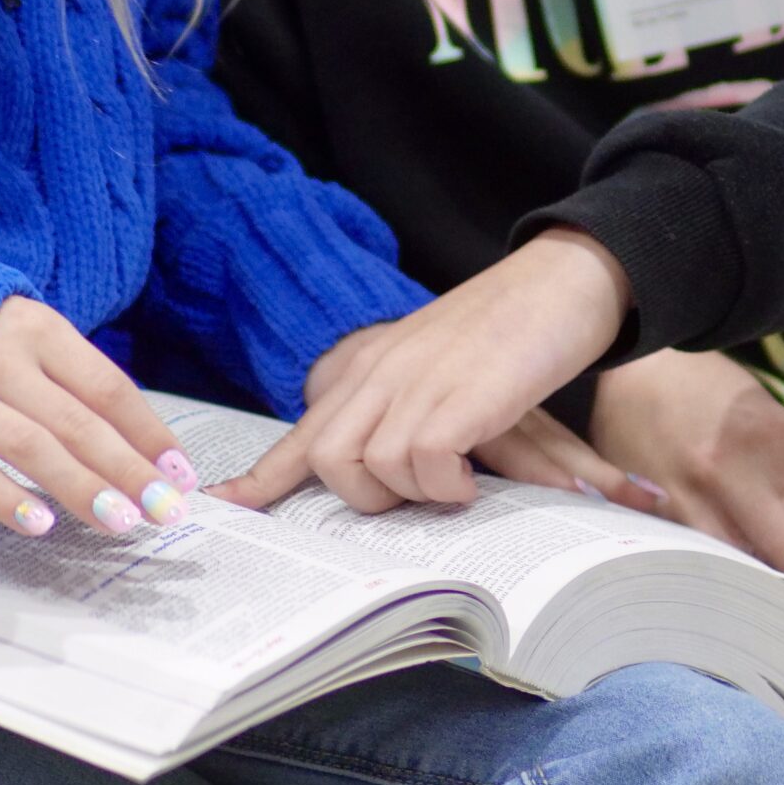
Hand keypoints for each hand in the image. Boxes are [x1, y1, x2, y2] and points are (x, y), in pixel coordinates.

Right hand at [0, 298, 197, 536]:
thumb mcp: (16, 327)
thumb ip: (64, 371)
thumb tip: (129, 432)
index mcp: (35, 328)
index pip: (107, 386)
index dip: (148, 432)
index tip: (180, 471)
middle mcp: (1, 358)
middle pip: (80, 422)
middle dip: (130, 470)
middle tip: (167, 509)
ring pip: (32, 447)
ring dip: (82, 488)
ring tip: (122, 521)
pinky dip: (5, 499)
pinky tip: (41, 524)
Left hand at [209, 229, 652, 512]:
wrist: (559, 280)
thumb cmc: (509, 332)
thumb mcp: (441, 371)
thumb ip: (410, 415)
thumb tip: (402, 471)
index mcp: (371, 369)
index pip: (304, 435)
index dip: (262, 478)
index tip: (225, 504)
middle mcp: (381, 375)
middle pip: (329, 461)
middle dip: (365, 497)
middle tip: (417, 494)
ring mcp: (413, 385)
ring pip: (371, 471)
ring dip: (416, 491)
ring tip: (458, 478)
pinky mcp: (453, 400)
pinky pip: (422, 465)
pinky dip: (447, 484)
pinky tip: (473, 474)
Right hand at [588, 348, 783, 634]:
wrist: (622, 373)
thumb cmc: (704, 387)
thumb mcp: (766, 413)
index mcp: (772, 436)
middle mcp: (734, 474)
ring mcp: (691, 505)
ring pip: (745, 574)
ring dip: (780, 599)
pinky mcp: (658, 524)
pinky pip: (700, 570)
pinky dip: (726, 586)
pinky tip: (739, 600)